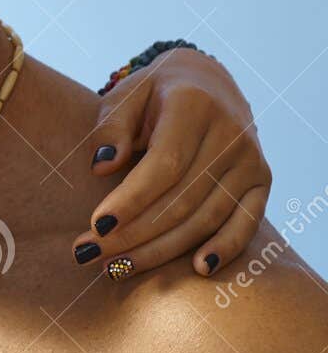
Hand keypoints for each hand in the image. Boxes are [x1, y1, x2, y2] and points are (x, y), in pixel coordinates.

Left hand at [74, 47, 270, 278]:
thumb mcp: (125, 96)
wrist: (207, 82)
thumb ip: (111, 128)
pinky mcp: (262, 181)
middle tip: (89, 255)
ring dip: (161, 250)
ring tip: (115, 268)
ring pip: (206, 218)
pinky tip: (197, 270)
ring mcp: (251, 159)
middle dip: (134, 234)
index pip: (164, 164)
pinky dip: (225, 248)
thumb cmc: (153, 94)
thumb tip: (102, 165)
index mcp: (194, 105)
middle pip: (182, 199)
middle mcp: (231, 133)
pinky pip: (246, 222)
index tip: (96, 226)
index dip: (131, 200)